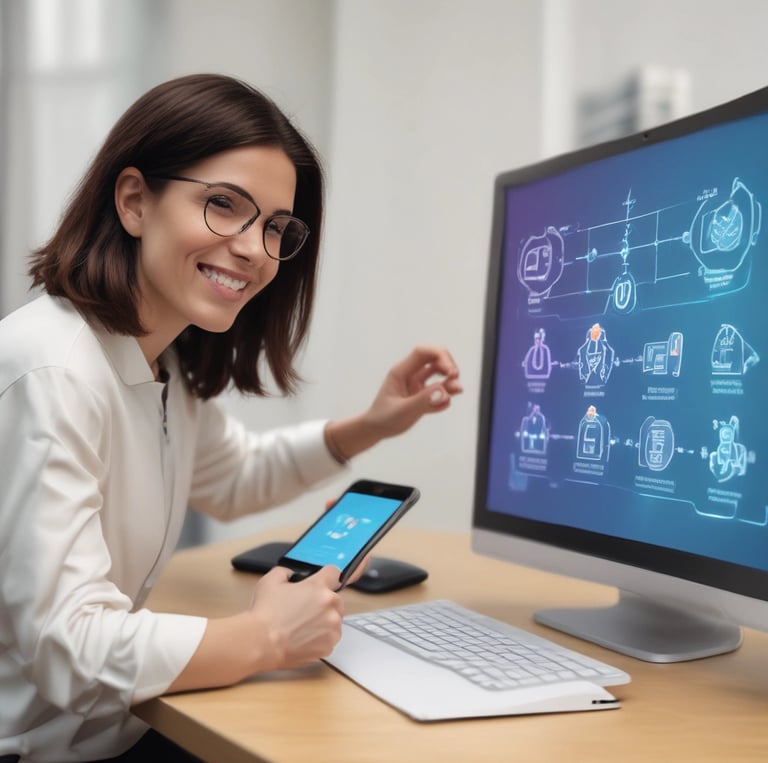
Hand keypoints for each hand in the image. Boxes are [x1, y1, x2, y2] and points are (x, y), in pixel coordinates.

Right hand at [248, 564, 343, 670]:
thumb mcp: (270, 581)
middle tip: (304, 610)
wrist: (261, 643)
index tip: (325, 581)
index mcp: (319, 587)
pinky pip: (330, 639)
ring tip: (301, 626)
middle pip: (335, 599)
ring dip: (323, 621)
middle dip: (323, 603)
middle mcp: (330, 606)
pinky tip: (303, 638)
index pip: (334, 573)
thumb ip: (285, 572)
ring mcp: (332, 627)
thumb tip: (290, 574)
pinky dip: (320, 639)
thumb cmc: (265, 615)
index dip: (327, 576)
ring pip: (334, 620)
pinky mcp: (329, 646)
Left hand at [324, 346, 461, 459]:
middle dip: (448, 365)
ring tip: (457, 390)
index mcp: (401, 372)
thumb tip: (444, 391)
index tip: (451, 371)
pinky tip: (445, 404)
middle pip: (434, 358)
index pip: (422, 352)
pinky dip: (445, 395)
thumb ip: (423, 401)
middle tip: (455, 379)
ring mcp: (416, 385)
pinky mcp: (422, 396)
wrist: (374, 431)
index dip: (440, 356)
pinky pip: (438, 390)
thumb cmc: (383, 419)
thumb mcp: (403, 411)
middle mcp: (410, 374)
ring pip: (438, 373)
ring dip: (450, 380)